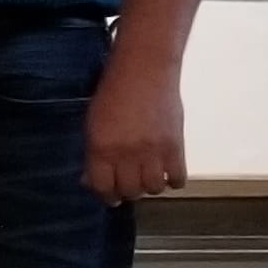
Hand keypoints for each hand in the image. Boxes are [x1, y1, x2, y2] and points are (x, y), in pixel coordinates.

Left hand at [82, 49, 187, 204]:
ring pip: (153, 188)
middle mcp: (126, 155)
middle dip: (128, 191)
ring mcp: (153, 152)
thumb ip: (93, 155)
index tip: (111, 196)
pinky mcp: (176, 147)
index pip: (103, 187)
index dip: (106, 196)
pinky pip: (178, 179)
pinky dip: (173, 181)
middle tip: (129, 184)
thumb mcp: (92, 124)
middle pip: (130, 191)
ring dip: (150, 187)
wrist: (144, 71)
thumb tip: (89, 182)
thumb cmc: (113, 95)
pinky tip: (167, 173)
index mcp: (100, 148)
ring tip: (148, 177)